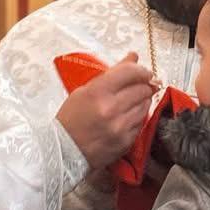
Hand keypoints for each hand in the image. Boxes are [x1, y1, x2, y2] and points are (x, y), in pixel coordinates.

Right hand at [57, 54, 159, 170]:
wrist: (64, 151)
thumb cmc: (70, 121)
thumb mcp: (84, 91)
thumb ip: (112, 74)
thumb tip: (132, 58)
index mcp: (97, 93)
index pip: (130, 72)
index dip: (141, 70)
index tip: (143, 72)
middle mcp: (110, 109)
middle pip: (142, 89)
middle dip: (143, 85)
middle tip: (139, 86)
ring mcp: (120, 127)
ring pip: (145, 105)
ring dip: (141, 101)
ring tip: (128, 102)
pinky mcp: (126, 141)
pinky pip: (141, 123)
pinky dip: (137, 117)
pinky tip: (125, 117)